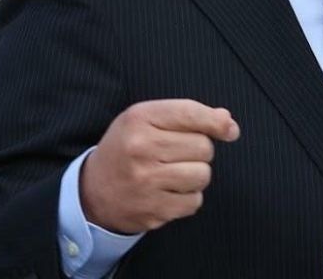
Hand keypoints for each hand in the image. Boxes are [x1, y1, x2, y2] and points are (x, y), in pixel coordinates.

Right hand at [80, 99, 239, 233]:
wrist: (93, 192)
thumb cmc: (127, 149)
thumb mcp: (147, 120)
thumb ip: (188, 115)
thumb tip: (227, 122)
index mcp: (139, 118)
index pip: (191, 113)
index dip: (217, 122)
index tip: (229, 130)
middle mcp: (141, 148)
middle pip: (203, 146)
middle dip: (199, 150)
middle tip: (175, 154)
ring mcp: (145, 181)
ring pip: (202, 175)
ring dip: (196, 175)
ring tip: (173, 173)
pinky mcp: (152, 210)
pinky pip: (194, 201)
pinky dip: (188, 198)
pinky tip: (168, 192)